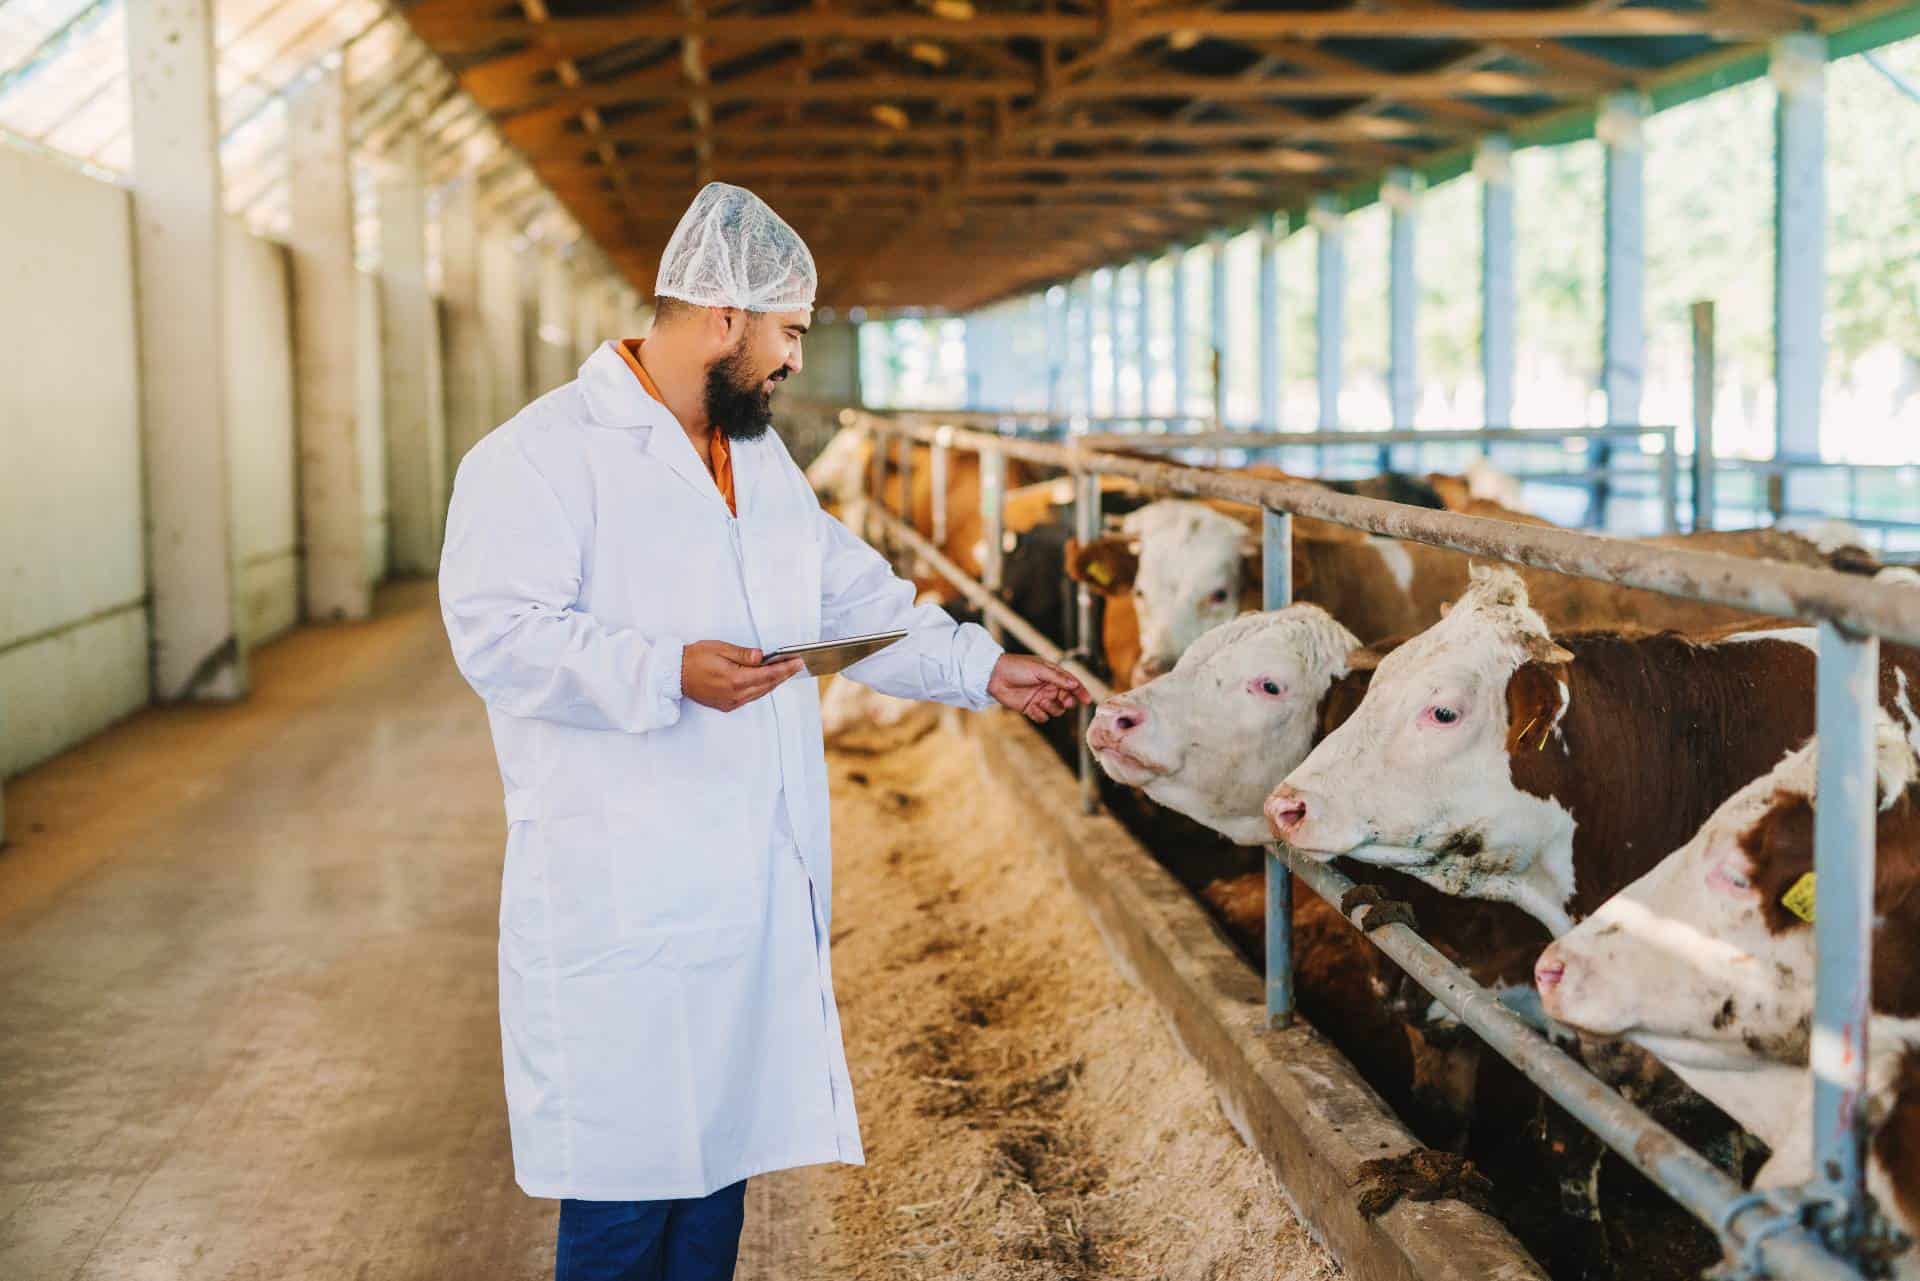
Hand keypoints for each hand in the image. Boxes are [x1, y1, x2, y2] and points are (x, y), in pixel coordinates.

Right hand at [681, 641, 804, 711]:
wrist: (674, 674)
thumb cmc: (694, 658)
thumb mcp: (719, 648)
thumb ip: (743, 654)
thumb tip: (762, 656)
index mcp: (735, 679)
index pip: (768, 674)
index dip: (785, 668)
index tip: (798, 662)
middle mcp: (735, 694)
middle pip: (767, 685)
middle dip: (783, 675)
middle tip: (797, 665)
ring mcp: (731, 702)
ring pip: (760, 693)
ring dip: (773, 682)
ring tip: (785, 671)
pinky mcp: (726, 705)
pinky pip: (750, 697)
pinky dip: (760, 688)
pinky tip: (765, 680)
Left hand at [987, 654, 1089, 723]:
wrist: (995, 676)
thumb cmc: (1017, 667)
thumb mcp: (1040, 669)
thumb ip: (1058, 678)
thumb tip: (1074, 684)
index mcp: (1053, 675)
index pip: (1072, 684)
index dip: (1080, 692)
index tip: (1087, 700)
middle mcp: (1049, 688)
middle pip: (1066, 700)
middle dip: (1066, 702)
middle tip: (1064, 701)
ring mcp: (1040, 698)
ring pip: (1056, 711)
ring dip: (1051, 708)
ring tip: (1040, 701)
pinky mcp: (1030, 708)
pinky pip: (1042, 717)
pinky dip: (1039, 714)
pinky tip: (1031, 707)